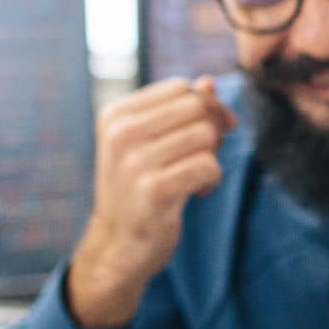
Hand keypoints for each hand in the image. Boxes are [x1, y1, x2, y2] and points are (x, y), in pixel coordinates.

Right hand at [66, 76, 236, 328]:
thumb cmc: (139, 190)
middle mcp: (120, 133)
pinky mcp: (153, 190)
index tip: (208, 134)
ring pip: (206, 135)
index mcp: (116, 114)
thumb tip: (209, 83)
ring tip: (195, 178)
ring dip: (212, 158)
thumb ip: (179, 112)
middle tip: (203, 157)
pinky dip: (212, 180)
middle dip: (212, 130)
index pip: (181, 88)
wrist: (118, 246)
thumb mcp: (152, 144)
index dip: (206, 106)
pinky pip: (208, 165)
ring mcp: (134, 162)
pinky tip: (197, 193)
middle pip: (197, 107)